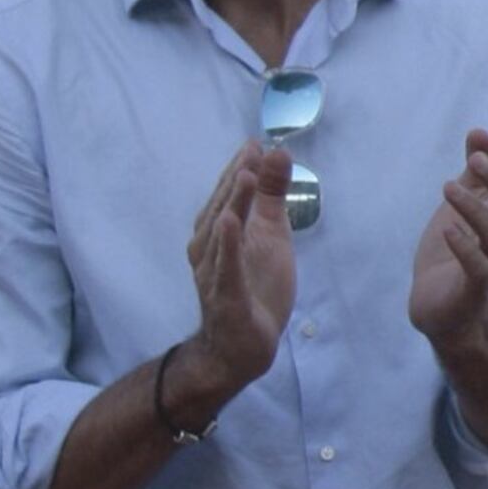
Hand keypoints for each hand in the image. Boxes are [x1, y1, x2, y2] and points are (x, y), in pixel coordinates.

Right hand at [184, 142, 295, 390]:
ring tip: (244, 175)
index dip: (241, 168)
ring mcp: (214, 274)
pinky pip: (225, 269)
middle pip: (221, 208)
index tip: (255, 142)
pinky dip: (228, 246)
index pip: (228, 194)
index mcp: (219, 232)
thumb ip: (272, 194)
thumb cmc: (255, 286)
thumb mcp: (271, 234)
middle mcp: (209, 250)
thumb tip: (278, 152)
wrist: (241, 346)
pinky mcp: (225, 297)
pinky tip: (231, 223)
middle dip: (236, 179)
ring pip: (220, 235)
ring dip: (231, 204)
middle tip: (251, 151)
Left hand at [410, 128, 487, 345]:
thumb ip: (474, 171)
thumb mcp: (462, 202)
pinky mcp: (473, 291)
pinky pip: (479, 269)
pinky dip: (465, 247)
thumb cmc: (453, 249)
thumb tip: (480, 132)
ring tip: (447, 187)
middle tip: (475, 160)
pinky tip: (448, 229)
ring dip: (474, 207)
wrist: (437, 304)